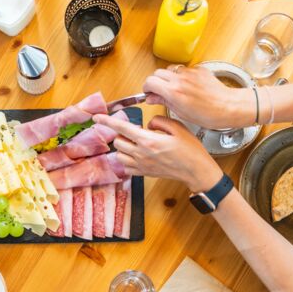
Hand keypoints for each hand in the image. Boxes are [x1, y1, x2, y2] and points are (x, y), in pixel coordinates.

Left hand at [94, 113, 222, 192]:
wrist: (196, 170)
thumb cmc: (190, 149)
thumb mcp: (177, 127)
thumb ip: (159, 121)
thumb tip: (148, 124)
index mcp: (148, 140)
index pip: (121, 128)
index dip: (106, 121)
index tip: (96, 118)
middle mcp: (142, 154)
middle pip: (118, 142)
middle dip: (121, 134)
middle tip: (134, 131)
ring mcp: (142, 165)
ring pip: (119, 155)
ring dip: (123, 147)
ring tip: (135, 143)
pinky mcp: (144, 173)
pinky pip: (126, 167)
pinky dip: (127, 160)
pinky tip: (136, 155)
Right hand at [144, 66, 255, 129]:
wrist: (227, 106)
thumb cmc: (208, 114)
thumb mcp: (181, 112)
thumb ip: (164, 101)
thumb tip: (152, 98)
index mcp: (173, 91)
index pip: (150, 81)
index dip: (147, 88)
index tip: (148, 93)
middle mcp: (180, 79)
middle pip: (157, 73)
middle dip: (156, 81)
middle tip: (159, 91)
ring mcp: (189, 73)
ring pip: (170, 69)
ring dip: (168, 77)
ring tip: (175, 88)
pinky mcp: (198, 69)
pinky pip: (184, 69)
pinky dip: (182, 76)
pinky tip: (188, 86)